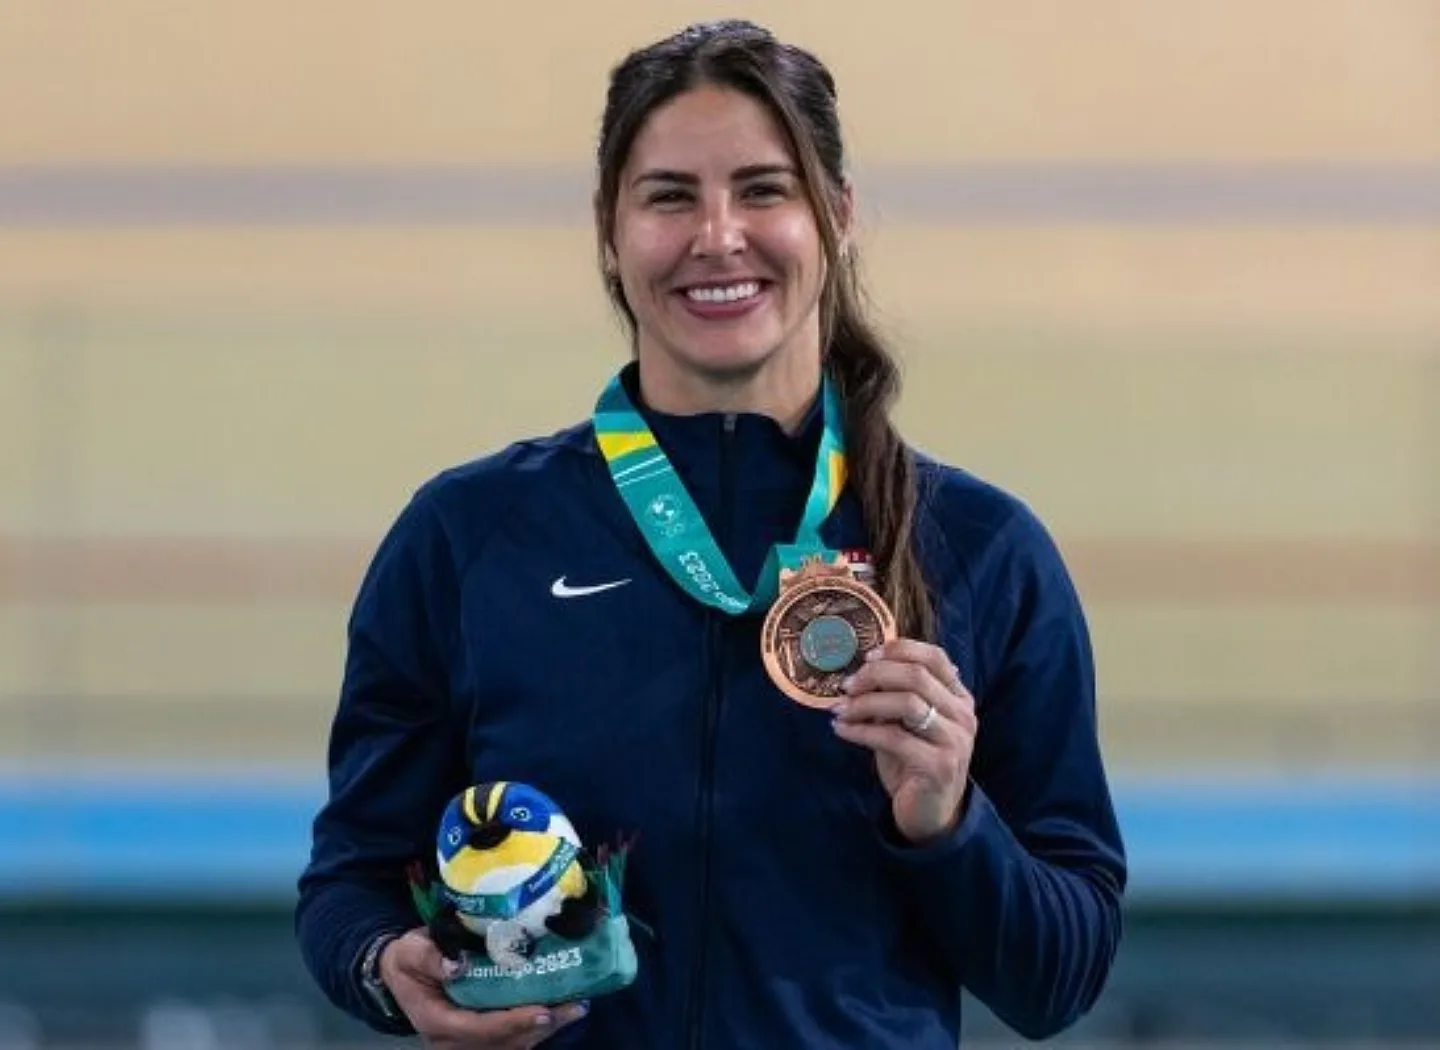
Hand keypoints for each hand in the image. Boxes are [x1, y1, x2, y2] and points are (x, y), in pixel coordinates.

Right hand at [379, 928, 588, 1047]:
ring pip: (512, 1045)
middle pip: (502, 1043)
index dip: (511, 1023)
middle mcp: (453, 1041)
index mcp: (435, 1022)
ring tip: (575, 1007)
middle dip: (540, 1027)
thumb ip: (431, 958)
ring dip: (545, 1029)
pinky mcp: (481, 1037)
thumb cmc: (408, 959)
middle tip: (574, 1007)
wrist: (402, 972)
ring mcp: (468, 1043)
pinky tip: (561, 1010)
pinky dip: (537, 1027)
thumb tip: (457, 965)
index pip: (477, 1029)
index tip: (542, 1012)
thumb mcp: (411, 951)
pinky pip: (513, 1040)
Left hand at [830, 639, 976, 844]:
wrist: (929, 812)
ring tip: (841, 710)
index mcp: (958, 697)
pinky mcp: (939, 766)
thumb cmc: (913, 762)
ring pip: (907, 703)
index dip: (899, 650)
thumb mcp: (906, 723)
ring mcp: (954, 740)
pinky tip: (842, 730)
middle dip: (875, 676)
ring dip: (865, 704)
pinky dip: (861, 731)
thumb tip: (861, 670)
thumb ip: (895, 696)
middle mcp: (962, 715)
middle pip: (917, 675)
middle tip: (847, 686)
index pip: (935, 657)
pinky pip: (894, 738)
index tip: (866, 657)